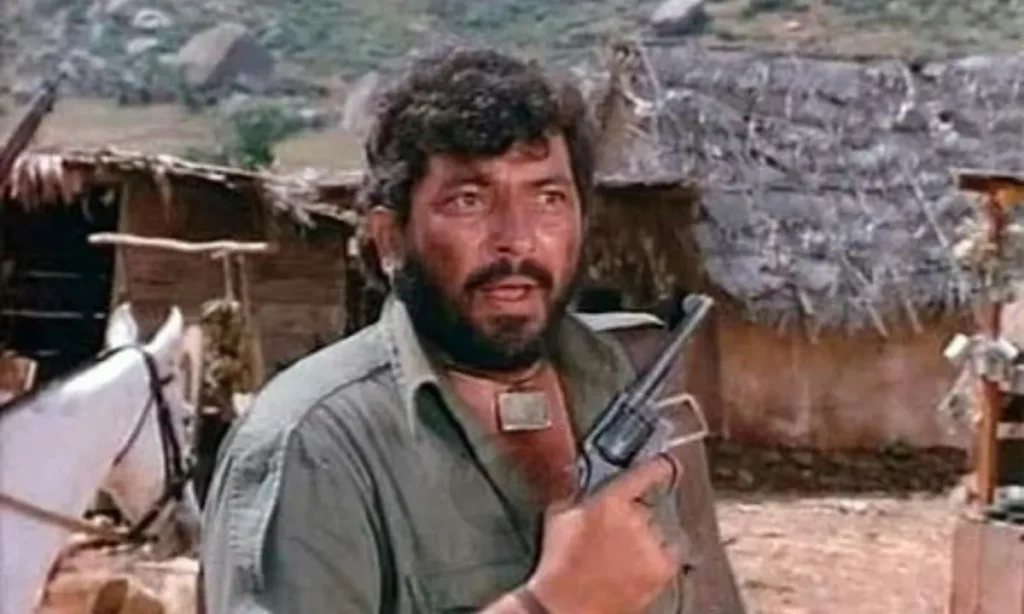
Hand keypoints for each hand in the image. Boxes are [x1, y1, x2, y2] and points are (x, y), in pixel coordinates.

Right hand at [525, 455, 683, 613]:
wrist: (567, 606)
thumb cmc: (558, 565)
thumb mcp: (558, 516)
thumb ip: (575, 492)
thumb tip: (582, 479)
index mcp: (610, 500)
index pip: (645, 473)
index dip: (659, 466)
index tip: (666, 462)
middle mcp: (635, 519)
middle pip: (644, 509)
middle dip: (632, 518)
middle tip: (610, 538)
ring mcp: (650, 544)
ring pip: (657, 532)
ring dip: (643, 540)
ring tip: (617, 559)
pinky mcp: (660, 569)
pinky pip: (669, 554)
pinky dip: (657, 559)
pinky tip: (634, 568)